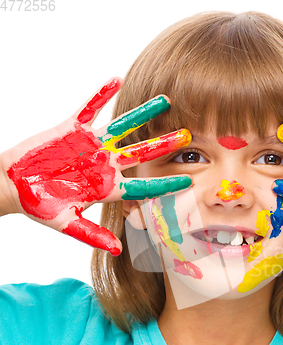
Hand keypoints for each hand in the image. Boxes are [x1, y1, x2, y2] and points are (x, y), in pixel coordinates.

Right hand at [1, 77, 191, 254]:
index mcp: (107, 188)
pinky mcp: (72, 128)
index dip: (165, 184)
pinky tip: (117, 79)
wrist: (12, 184)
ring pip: (122, 126)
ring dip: (143, 113)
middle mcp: (105, 164)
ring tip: (164, 101)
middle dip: (164, 145)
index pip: (143, 186)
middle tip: (188, 136)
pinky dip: (101, 94)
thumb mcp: (66, 223)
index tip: (188, 181)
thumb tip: (116, 251)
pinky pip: (89, 107)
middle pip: (141, 153)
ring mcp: (91, 145)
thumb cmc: (37, 205)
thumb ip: (92, 235)